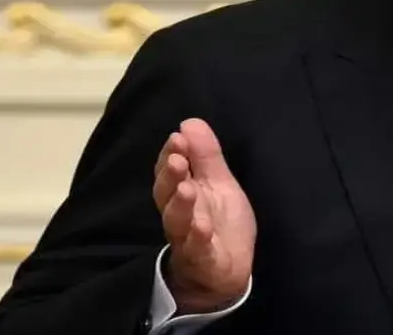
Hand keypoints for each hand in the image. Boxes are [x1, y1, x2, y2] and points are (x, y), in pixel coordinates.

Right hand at [153, 118, 256, 312]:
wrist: (226, 272)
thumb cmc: (218, 223)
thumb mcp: (218, 183)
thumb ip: (205, 155)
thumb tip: (190, 122)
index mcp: (182, 193)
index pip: (170, 172)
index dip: (171, 155)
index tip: (178, 137)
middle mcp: (180, 215)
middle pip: (166, 195)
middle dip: (170, 176)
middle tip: (176, 158)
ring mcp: (189, 240)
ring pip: (178, 222)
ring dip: (181, 205)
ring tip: (186, 188)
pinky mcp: (204, 261)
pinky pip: (198, 250)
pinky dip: (199, 238)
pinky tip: (202, 225)